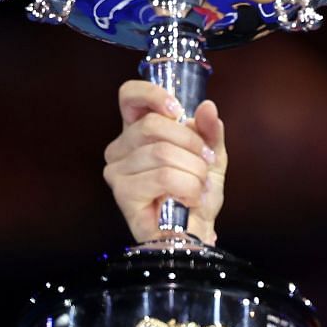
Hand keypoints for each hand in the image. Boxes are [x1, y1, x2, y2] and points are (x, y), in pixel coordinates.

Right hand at [101, 81, 227, 244]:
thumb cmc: (195, 193)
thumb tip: (208, 107)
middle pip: (153, 125)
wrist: (196, 231)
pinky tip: (188, 199)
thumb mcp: (210, 155)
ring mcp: (117, 171)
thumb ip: (209, 130)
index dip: (153, 95)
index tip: (178, 111)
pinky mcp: (123, 193)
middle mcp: (119, 149)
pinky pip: (164, 177)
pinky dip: (188, 188)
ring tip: (198, 187)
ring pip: (162, 153)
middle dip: (191, 144)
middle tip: (205, 163)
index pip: (129, 96)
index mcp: (137, 132)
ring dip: (194, 171)